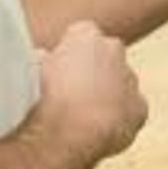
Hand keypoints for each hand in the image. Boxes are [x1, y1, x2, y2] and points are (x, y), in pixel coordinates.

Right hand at [39, 20, 147, 155]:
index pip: (79, 35)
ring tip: (82, 119)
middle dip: (92, 71)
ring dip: (107, 95)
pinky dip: (119, 119)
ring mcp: (129, 78)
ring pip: (120, 83)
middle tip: (70, 95)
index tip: (56, 72)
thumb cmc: (38, 100)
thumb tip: (44, 60)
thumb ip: (42, 60)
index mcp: (85, 35)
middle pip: (104, 56)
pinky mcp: (139, 107)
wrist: (65, 133)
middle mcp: (113, 49)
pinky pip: (130, 110)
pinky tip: (99, 133)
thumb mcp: (29, 71)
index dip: (67, 54)